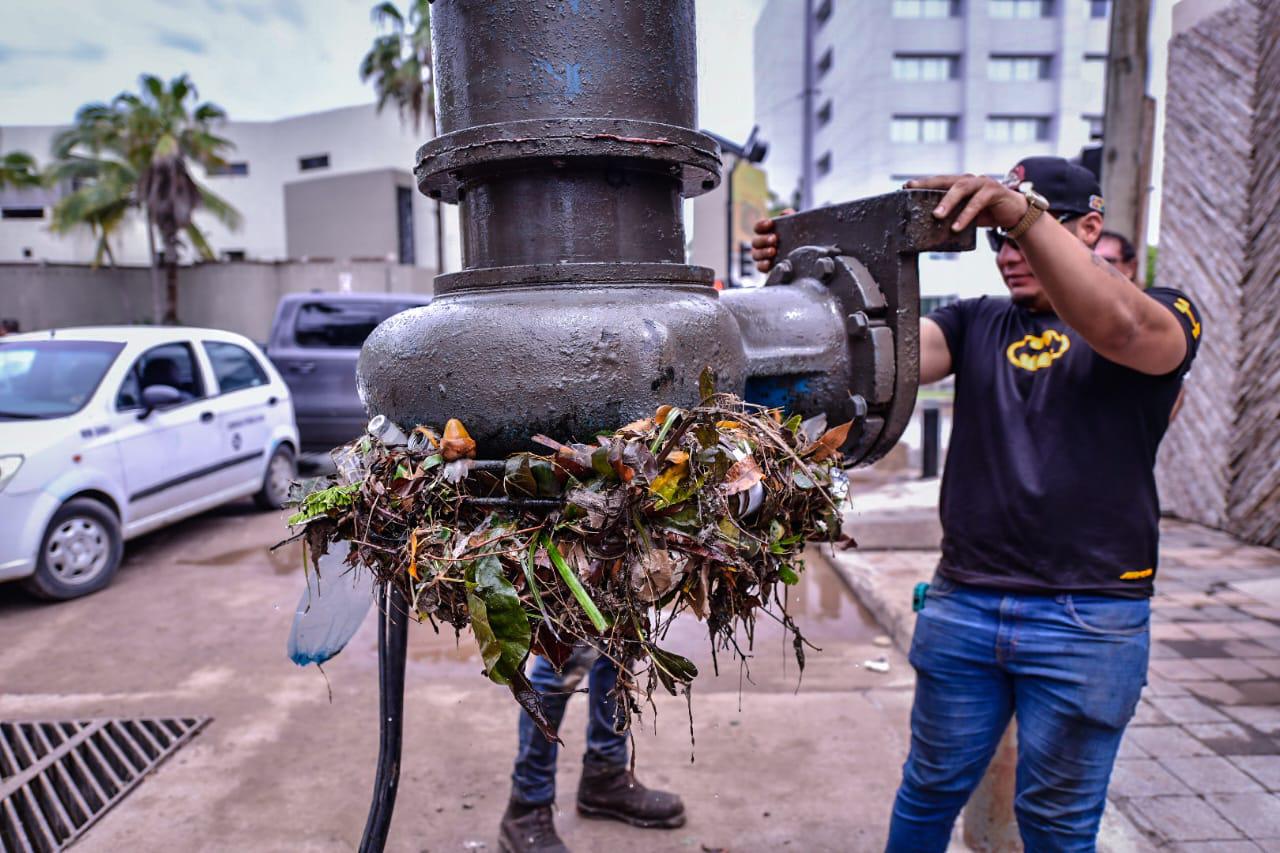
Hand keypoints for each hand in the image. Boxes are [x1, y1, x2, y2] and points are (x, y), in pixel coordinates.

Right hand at [750, 209, 793, 272]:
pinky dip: (763, 265)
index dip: (761, 225)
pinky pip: (760, 267)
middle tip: (774, 238)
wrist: (808, 255)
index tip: (770, 223)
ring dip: (763, 252)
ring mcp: (764, 257)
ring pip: (756, 255)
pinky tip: (770, 263)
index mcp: (767, 233)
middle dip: (764, 239)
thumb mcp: (798, 226)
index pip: (758, 228)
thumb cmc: (799, 238)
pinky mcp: (767, 268)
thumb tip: (785, 212)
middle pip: (755, 242)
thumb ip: (791, 217)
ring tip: (773, 251)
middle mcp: (763, 245)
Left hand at [905, 175, 1027, 231]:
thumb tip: (929, 227)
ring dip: (948, 201)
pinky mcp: (994, 191)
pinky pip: (977, 202)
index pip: (938, 181)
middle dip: (928, 185)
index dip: (922, 183)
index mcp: (959, 184)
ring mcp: (982, 183)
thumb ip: (951, 215)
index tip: (904, 186)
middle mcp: (969, 180)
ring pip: (962, 188)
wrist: (1014, 214)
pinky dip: (966, 215)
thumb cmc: (986, 214)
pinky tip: (956, 226)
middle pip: (946, 180)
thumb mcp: (965, 215)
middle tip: (912, 191)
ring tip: (936, 215)